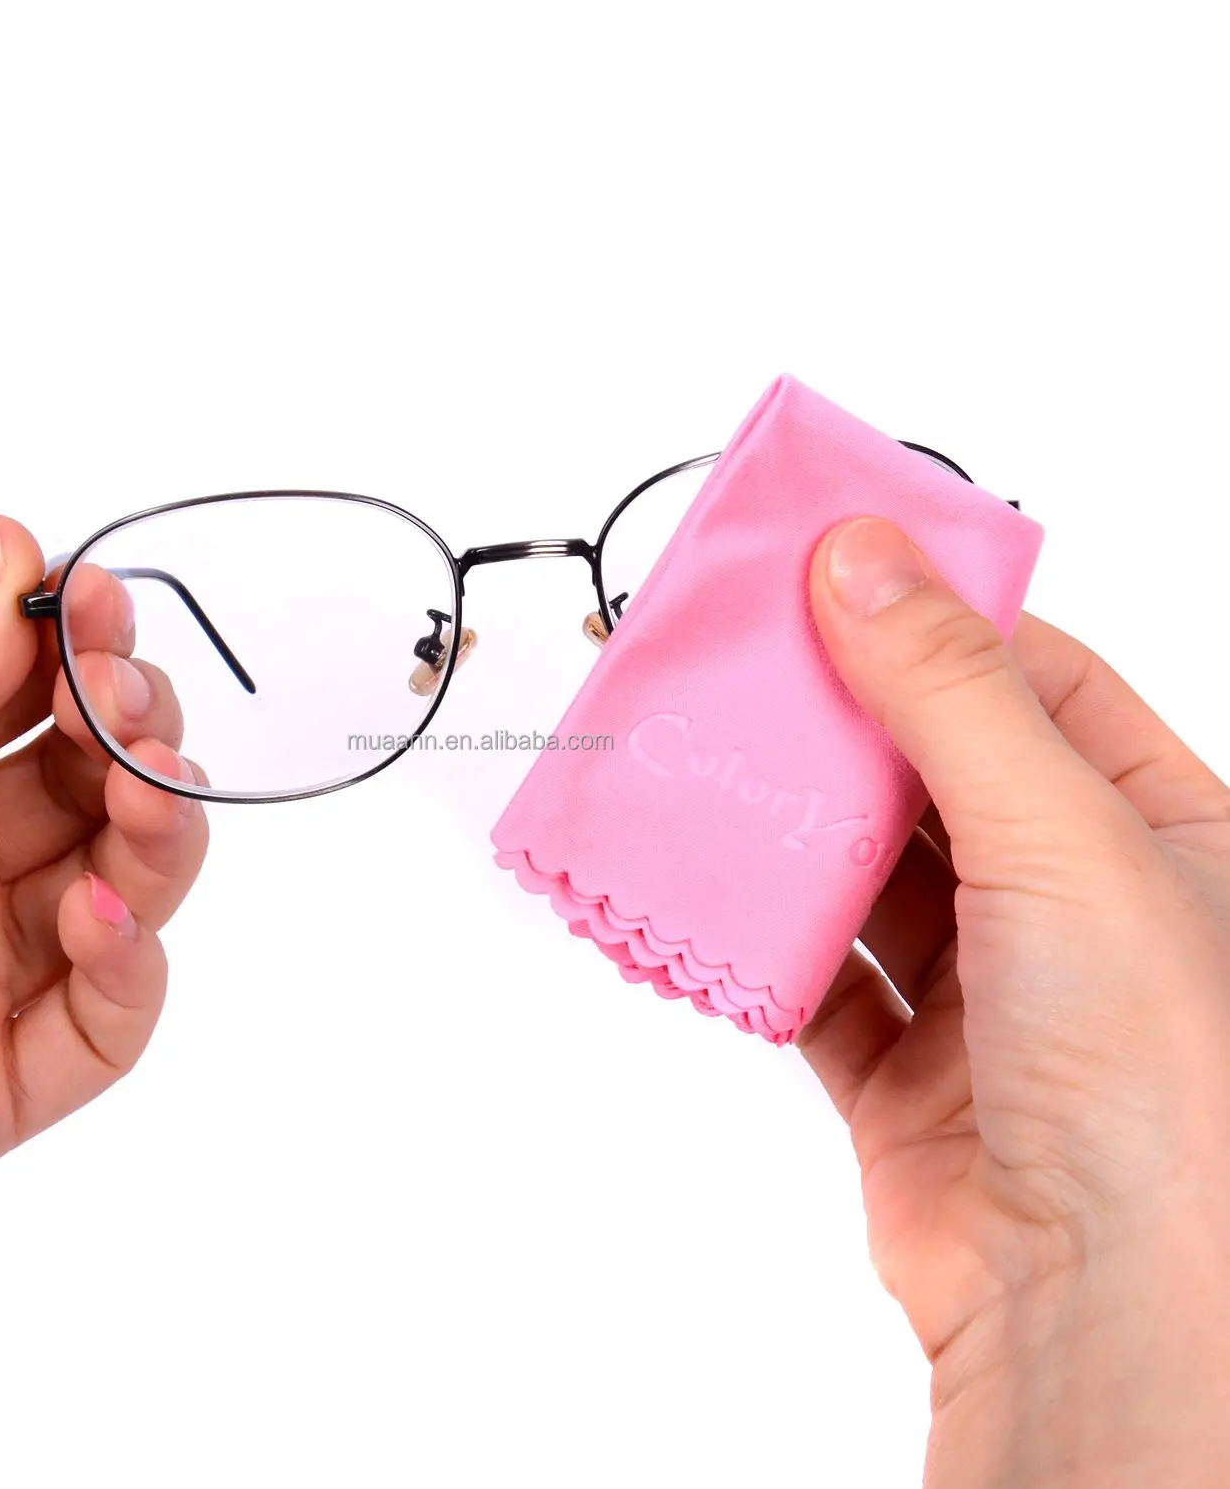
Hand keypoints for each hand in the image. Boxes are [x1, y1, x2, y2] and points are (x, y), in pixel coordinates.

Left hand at [0, 516, 207, 1255]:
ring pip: (129, 891)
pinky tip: (98, 914)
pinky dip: (131, 967)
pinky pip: (102, 1028)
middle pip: (100, 787)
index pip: (34, 699)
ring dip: (162, 831)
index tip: (97, 605)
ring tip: (147, 790)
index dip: (82, 648)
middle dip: (135, 731)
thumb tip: (13, 544)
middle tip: (118, 706)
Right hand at [797, 516, 1229, 1485]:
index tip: (829, 570)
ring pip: (862, 874)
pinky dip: (758, 944)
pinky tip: (711, 900)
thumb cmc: (1159, 1080)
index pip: (1037, 683)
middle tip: (736, 662)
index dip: (933, 621)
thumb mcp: (1063, 838)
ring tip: (704, 768)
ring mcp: (990, 992)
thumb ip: (951, 695)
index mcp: (1166, 832)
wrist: (1105, 1313)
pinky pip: (815, 980)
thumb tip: (859, 558)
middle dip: (835, 724)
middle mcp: (1079, 906)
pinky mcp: (906, 1072)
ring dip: (786, 832)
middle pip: (931, 773)